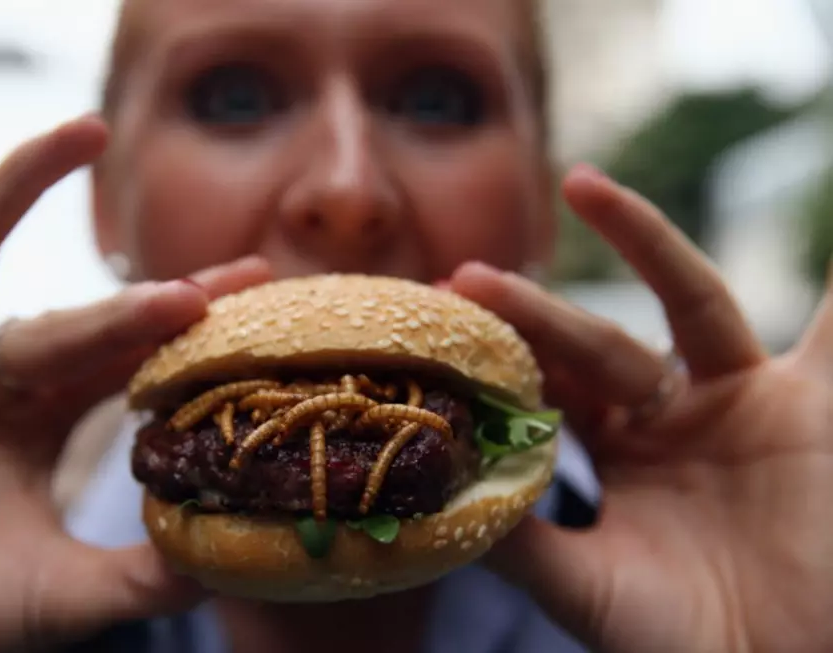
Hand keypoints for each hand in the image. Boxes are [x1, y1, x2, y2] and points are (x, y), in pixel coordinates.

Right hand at [0, 116, 272, 652]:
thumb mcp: (51, 594)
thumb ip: (133, 580)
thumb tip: (225, 563)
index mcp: (39, 421)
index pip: (129, 365)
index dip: (189, 340)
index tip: (264, 315)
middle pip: (80, 314)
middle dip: (150, 299)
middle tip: (235, 280)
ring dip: (22, 186)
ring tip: (85, 128)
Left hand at [452, 165, 832, 652]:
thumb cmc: (681, 640)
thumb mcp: (585, 587)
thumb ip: (517, 540)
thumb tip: (428, 497)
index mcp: (614, 452)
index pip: (548, 387)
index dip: (500, 360)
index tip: (438, 330)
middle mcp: (668, 415)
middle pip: (597, 342)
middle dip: (537, 312)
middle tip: (470, 278)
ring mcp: (736, 400)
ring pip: (684, 299)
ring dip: (640, 239)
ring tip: (583, 185)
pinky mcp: (805, 402)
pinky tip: (822, 200)